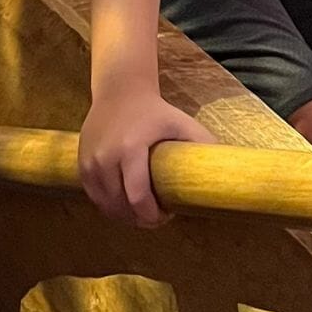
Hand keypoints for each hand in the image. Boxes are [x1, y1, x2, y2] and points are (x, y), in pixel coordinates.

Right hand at [78, 84, 215, 227]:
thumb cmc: (155, 111)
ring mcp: (90, 161)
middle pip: (120, 207)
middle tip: (156, 217)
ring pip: (105, 206)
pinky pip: (94, 197)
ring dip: (124, 216)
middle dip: (140, 219)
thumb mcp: (182, 123)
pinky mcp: (81, 164)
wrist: (119, 91)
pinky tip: (125, 204)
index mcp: (130, 148)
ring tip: (141, 212)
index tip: (166, 215)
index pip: (137, 198)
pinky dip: (109, 206)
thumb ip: (203, 143)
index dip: (152, 216)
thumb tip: (229, 170)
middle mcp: (105, 156)